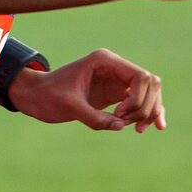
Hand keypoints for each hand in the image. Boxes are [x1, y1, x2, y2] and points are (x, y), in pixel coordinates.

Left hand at [8, 48, 164, 132]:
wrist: (35, 96)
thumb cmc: (48, 96)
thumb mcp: (68, 106)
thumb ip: (93, 117)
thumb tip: (120, 126)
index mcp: (104, 61)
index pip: (139, 76)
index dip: (137, 98)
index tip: (120, 115)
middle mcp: (114, 67)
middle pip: (150, 83)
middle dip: (145, 106)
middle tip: (127, 125)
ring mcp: (117, 79)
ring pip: (149, 92)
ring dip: (149, 111)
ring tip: (138, 130)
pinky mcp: (116, 93)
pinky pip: (141, 101)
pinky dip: (148, 112)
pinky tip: (155, 127)